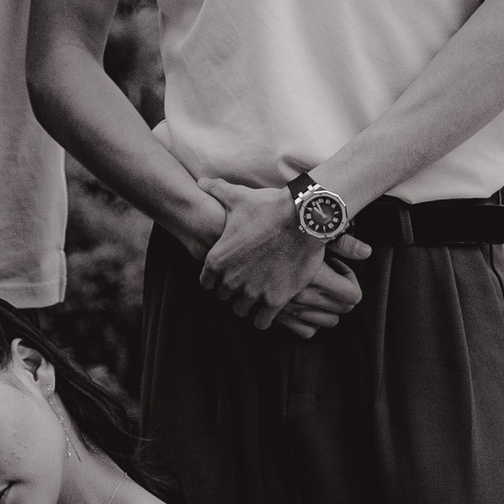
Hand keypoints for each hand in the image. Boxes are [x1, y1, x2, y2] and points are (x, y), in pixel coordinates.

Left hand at [200, 183, 368, 332]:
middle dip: (233, 290)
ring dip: (248, 304)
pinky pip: (262, 323)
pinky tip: (271, 306)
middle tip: (246, 281)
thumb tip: (201, 181)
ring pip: (241, 311)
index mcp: (217, 260)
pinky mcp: (274, 301)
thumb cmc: (269, 207)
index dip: (216, 278)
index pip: (206, 283)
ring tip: (259, 293)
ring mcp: (252, 293)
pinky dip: (264, 317)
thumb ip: (216, 191)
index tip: (228, 272)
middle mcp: (231, 280)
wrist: (302, 218)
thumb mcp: (237, 197)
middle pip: (224, 297)